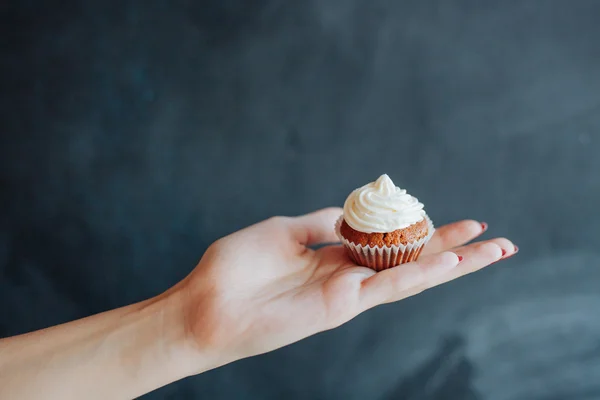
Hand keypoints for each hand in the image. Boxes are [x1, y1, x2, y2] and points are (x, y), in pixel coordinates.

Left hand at [179, 208, 516, 371]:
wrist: (206, 304)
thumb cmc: (237, 267)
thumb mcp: (284, 231)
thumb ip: (322, 223)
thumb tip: (351, 211)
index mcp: (336, 257)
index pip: (391, 242)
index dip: (423, 230)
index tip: (453, 218)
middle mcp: (349, 276)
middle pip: (412, 260)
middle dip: (455, 249)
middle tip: (496, 238)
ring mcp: (348, 294)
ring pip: (413, 275)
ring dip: (455, 263)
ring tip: (495, 250)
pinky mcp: (341, 307)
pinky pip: (389, 286)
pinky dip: (422, 273)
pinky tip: (451, 260)